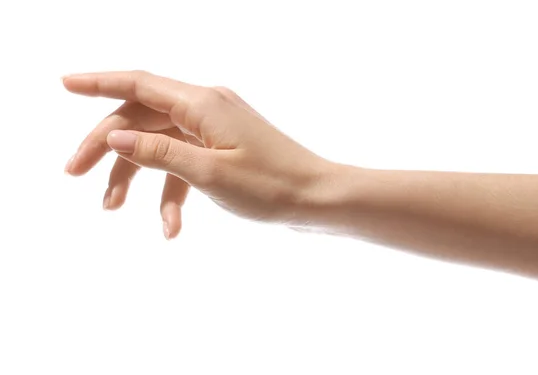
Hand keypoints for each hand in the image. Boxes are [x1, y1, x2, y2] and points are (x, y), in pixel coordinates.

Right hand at [63, 70, 331, 238]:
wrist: (317, 200)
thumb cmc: (271, 186)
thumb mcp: (208, 173)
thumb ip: (159, 152)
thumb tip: (114, 135)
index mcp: (202, 103)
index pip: (139, 85)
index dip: (98, 82)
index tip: (64, 83)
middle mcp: (206, 108)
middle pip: (141, 118)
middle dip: (107, 145)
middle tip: (75, 173)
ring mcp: (215, 130)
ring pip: (159, 144)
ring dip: (136, 175)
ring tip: (112, 209)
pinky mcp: (222, 151)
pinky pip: (185, 164)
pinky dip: (172, 191)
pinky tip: (170, 226)